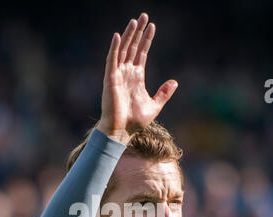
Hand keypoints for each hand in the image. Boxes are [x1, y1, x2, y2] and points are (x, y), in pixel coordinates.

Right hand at [97, 13, 177, 144]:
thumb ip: (164, 93)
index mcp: (136, 78)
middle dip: (138, 32)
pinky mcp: (110, 79)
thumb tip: (175, 81)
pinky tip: (118, 36)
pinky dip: (115, 48)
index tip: (152, 26)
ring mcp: (118, 75)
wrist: (122, 131)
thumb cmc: (135, 122)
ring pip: (123, 50)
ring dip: (128, 35)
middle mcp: (126, 74)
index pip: (142, 54)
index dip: (147, 40)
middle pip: (133, 48)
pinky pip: (112, 60)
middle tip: (143, 16)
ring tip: (135, 21)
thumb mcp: (154, 106)